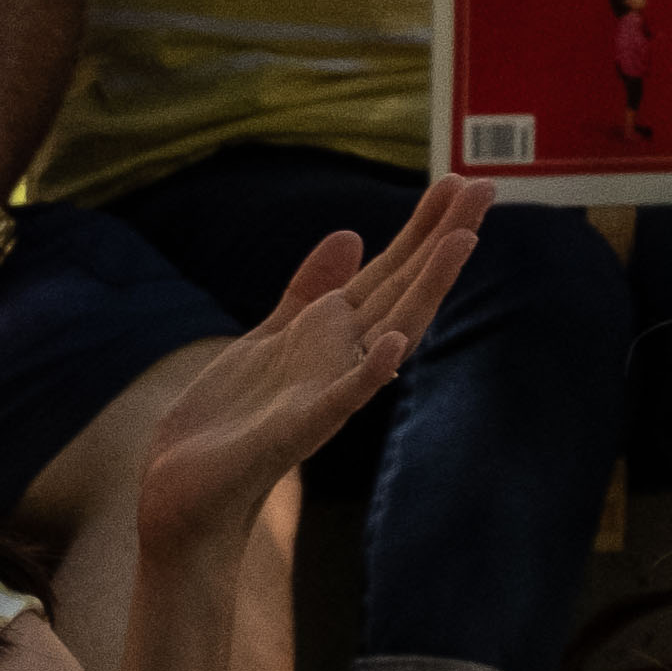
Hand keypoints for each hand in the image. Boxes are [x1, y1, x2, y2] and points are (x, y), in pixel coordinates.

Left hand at [132, 177, 477, 566]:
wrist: (185, 490)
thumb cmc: (230, 420)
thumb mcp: (268, 337)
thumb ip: (309, 292)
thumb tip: (352, 235)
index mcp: (330, 337)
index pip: (388, 272)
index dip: (422, 228)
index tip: (460, 180)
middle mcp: (341, 360)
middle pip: (401, 289)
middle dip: (440, 239)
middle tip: (486, 185)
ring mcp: (325, 393)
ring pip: (388, 332)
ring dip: (426, 289)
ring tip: (463, 241)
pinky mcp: (298, 428)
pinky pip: (342, 398)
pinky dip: (369, 371)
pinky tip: (394, 341)